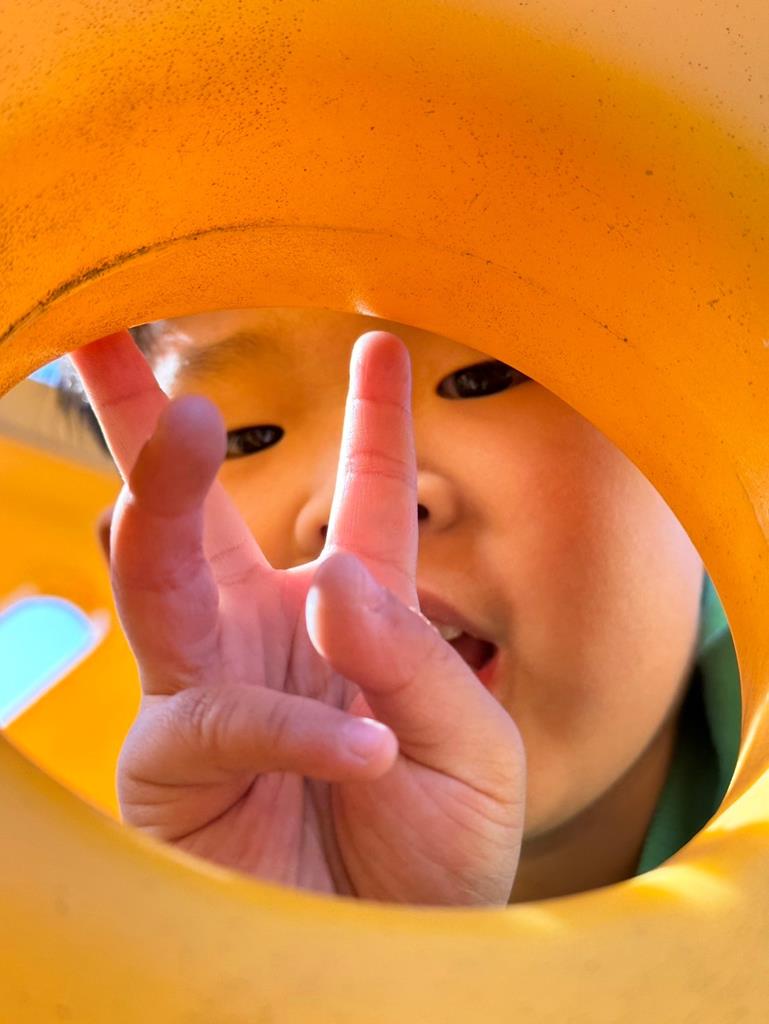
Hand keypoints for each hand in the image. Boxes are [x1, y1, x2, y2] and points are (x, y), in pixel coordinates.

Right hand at [72, 328, 525, 905]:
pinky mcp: (173, 762)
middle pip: (202, 511)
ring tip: (183, 422)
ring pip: (162, 574)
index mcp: (354, 617)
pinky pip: (221, 717)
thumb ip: (411, 656)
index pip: (368, 500)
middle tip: (121, 334)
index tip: (377, 345)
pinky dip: (292, 727)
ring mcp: (208, 689)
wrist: (388, 963)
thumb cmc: (439, 855)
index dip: (375, 421)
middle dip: (162, 425)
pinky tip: (357, 749)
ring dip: (164, 496)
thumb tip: (328, 578)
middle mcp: (264, 635)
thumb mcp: (469, 750)